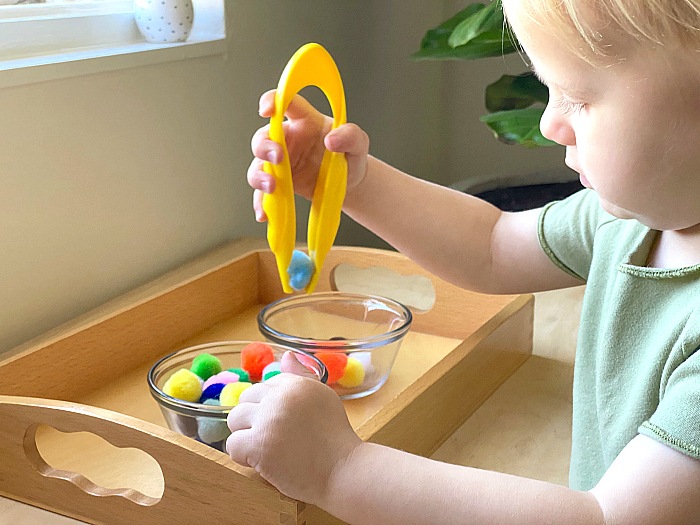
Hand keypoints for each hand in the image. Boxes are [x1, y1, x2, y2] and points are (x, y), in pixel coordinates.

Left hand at [226, 351, 361, 503]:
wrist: (344, 470)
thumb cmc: (335, 438)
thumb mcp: (323, 397)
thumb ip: (302, 376)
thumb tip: (286, 356)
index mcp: (297, 383)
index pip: (265, 386)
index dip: (271, 407)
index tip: (286, 423)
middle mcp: (281, 396)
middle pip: (246, 399)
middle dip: (255, 418)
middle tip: (276, 437)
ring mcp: (269, 419)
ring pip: (235, 419)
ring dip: (246, 435)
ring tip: (267, 448)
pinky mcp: (259, 444)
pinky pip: (232, 445)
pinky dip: (243, 456)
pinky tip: (263, 462)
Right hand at [248, 90, 369, 221]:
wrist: (350, 184)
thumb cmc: (350, 156)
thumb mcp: (358, 143)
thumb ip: (350, 135)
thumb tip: (332, 139)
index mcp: (305, 121)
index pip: (285, 102)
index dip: (272, 100)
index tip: (267, 110)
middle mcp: (288, 139)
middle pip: (264, 136)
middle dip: (265, 146)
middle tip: (277, 158)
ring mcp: (281, 162)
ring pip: (258, 165)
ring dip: (259, 176)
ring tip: (272, 188)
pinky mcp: (279, 183)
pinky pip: (263, 192)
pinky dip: (262, 203)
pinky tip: (265, 213)